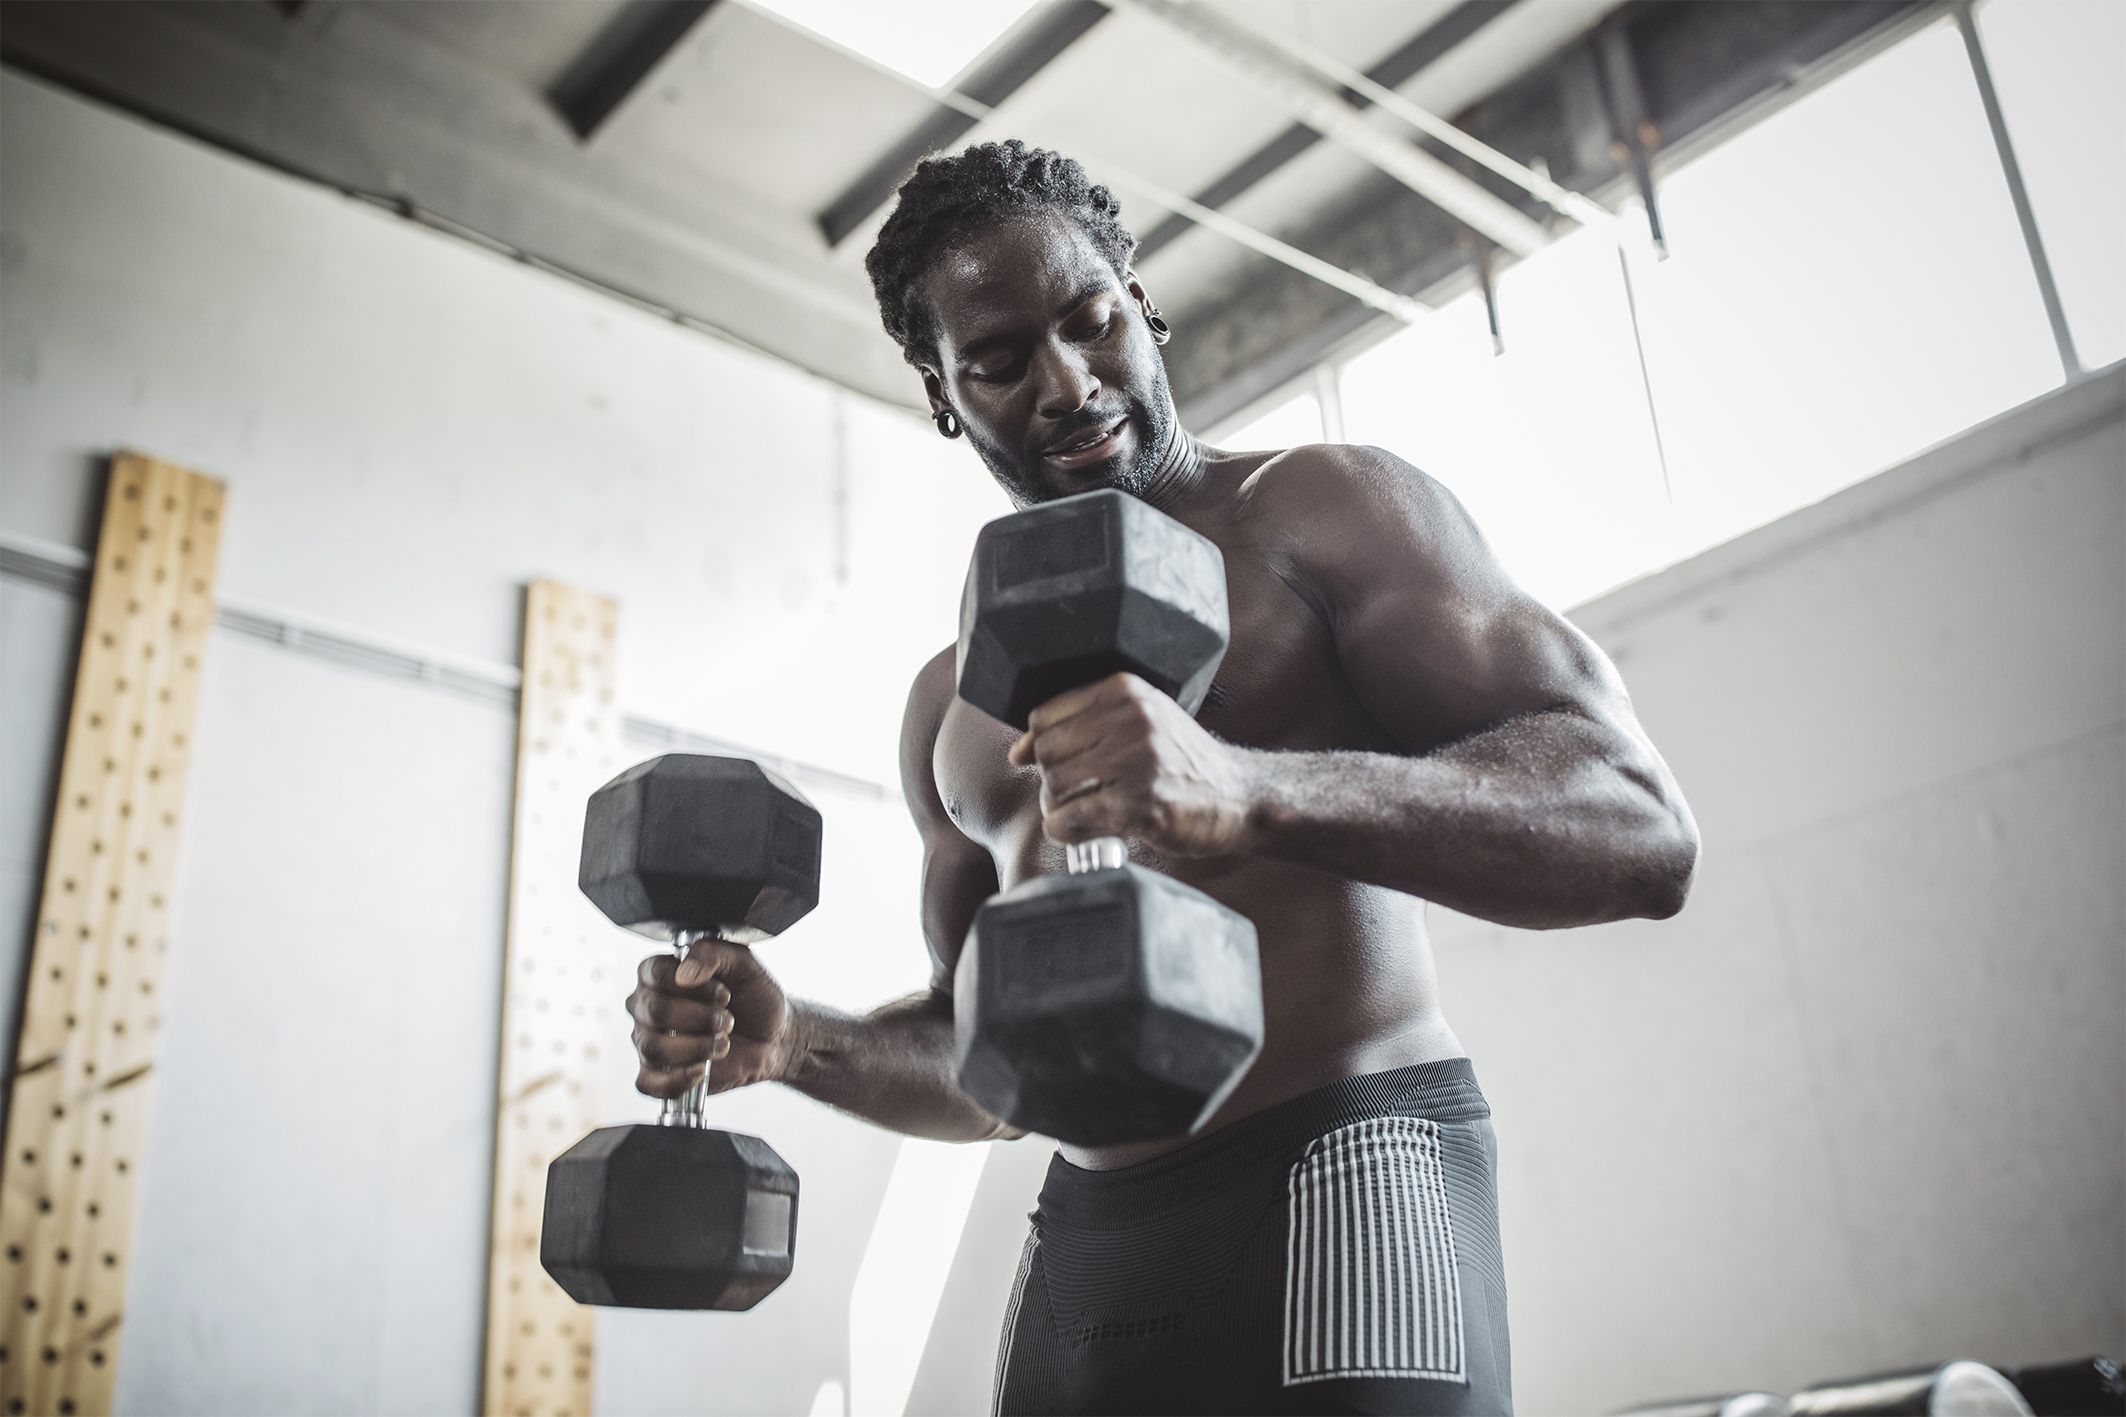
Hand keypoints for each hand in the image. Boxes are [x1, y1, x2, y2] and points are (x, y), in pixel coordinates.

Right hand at [627, 938, 795, 1097]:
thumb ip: (713, 953)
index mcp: (661, 974)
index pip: (653, 973)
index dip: (692, 985)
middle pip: (654, 1011)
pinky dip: (677, 1080)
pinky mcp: (660, 1075)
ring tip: (723, 1042)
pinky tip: (702, 1071)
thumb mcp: (744, 963)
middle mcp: (648, 1007)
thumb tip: (684, 973)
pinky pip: (648, 1083)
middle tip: (727, 1018)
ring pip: (654, 1047)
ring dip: (698, 1047)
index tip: (722, 992)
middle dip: (700, 1017)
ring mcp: (650, 1041)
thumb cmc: (754, 997)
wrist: (774, 1036)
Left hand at [1007, 671, 1258, 858]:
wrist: (1240, 796)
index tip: (1065, 764)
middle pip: (1045, 753)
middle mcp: (1131, 718)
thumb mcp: (1138, 726)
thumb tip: (1015, 753)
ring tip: (1089, 811)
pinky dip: (1067, 832)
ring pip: (1053, 787)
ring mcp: (1136, 761)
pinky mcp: (1139, 804)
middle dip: (1053, 779)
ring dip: (1061, 808)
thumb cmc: (1182, 762)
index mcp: (1125, 690)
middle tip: (1081, 793)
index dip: (1044, 746)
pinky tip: (1088, 831)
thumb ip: (1078, 729)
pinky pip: (1069, 820)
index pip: (1044, 716)